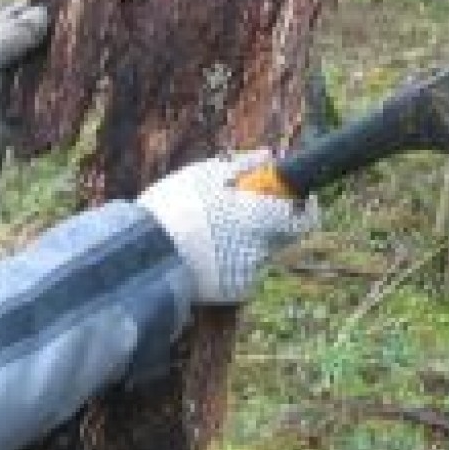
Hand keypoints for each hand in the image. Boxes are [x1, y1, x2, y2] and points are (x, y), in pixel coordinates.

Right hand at [136, 152, 318, 305]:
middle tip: (244, 212)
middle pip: (283, 237)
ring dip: (246, 243)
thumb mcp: (204, 176)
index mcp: (259, 217)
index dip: (305, 208)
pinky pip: (242, 272)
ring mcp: (248, 274)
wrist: (142, 256)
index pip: (304, 219)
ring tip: (210, 233)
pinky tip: (206, 254)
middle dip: (270, 223)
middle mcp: (261, 249)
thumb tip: (268, 157)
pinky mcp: (234, 293)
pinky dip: (232, 263)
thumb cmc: (172, 208)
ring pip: (259, 253)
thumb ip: (243, 167)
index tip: (299, 199)